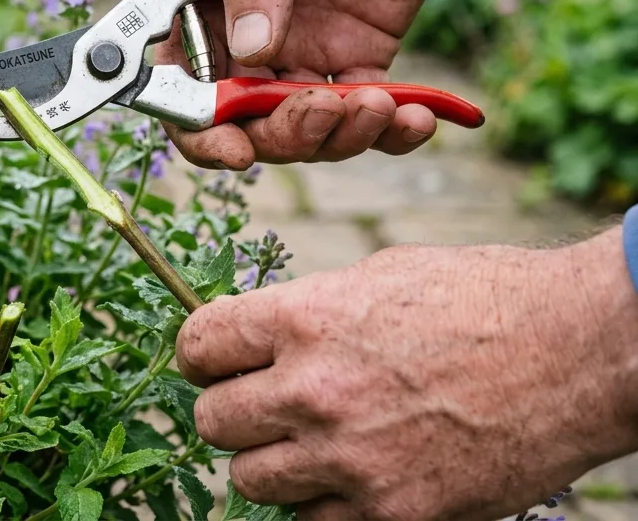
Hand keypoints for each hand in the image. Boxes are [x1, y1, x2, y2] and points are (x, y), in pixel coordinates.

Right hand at [159, 0, 498, 168]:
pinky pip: (365, 115)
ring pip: (304, 128)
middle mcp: (243, 35)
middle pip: (243, 119)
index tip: (234, 149)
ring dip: (338, 136)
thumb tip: (250, 50)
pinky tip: (415, 116)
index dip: (195, 127)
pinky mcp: (360, 56)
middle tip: (323, 112)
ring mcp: (303, 50)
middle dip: (282, 134)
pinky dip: (390, 131)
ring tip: (379, 105)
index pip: (179, 80)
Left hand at [176, 231, 637, 519]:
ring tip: (311, 439)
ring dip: (271, 460)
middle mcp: (313, 391)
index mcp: (304, 318)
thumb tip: (256, 338)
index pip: (197, 346)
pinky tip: (353, 474)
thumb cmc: (481, 299)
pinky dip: (321, 505)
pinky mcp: (392, 513)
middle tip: (264, 402)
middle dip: (231, 408)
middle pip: (212, 420)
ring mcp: (350, 459)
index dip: (202, 353)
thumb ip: (306, 313)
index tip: (215, 359)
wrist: (577, 351)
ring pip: (250, 479)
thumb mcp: (376, 277)